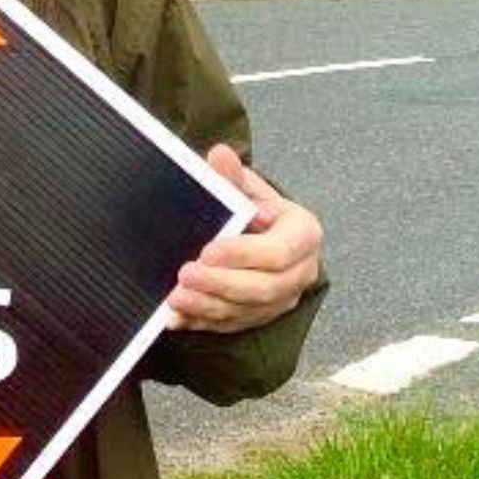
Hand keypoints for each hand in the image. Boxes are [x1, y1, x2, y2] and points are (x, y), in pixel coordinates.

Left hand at [166, 145, 323, 333]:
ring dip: (209, 306)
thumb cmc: (258, 210)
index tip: (209, 250)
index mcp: (304, 235)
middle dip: (221, 283)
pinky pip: (233, 325)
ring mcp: (283, 299)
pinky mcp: (262, 317)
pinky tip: (176, 317)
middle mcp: (300, 272)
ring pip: (247, 310)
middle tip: (186, 273)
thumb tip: (219, 154)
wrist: (267, 236)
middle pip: (264, 288)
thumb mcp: (250, 189)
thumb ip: (234, 177)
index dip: (243, 254)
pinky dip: (203, 322)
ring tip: (175, 297)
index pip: (278, 252)